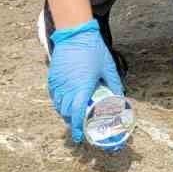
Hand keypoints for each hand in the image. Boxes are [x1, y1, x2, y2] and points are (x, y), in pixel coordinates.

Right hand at [46, 20, 123, 143]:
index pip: (77, 114)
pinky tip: (66, 102)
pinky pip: (54, 96)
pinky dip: (59, 102)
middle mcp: (68, 88)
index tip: (80, 136)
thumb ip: (114, 83)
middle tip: (80, 125)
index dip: (78, 128)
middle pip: (66, 113)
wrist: (75, 34)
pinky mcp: (52, 78)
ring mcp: (58, 83)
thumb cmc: (93, 49)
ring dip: (65, 113)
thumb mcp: (108, 67)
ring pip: (59, 106)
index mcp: (82, 87)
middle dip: (73, 122)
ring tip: (74, 114)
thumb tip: (119, 96)